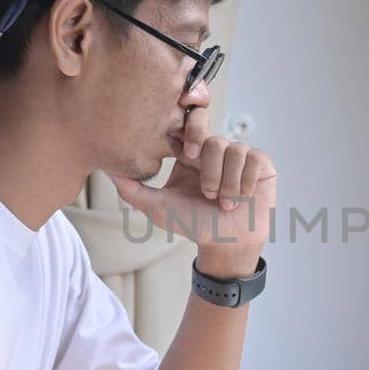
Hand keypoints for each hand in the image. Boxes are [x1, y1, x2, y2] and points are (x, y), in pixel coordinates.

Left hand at [109, 121, 275, 264]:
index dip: (190, 133)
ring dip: (226, 183)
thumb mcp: (159, 208)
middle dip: (208, 164)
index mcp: (191, 153)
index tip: (187, 155)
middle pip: (212, 139)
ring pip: (233, 151)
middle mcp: (215, 150)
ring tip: (223, 203)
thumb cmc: (194, 224)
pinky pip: (254, 158)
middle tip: (205, 189)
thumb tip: (108, 171)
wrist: (226, 243)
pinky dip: (245, 182)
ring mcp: (239, 155)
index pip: (189, 126)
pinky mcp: (261, 163)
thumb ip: (133, 189)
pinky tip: (242, 197)